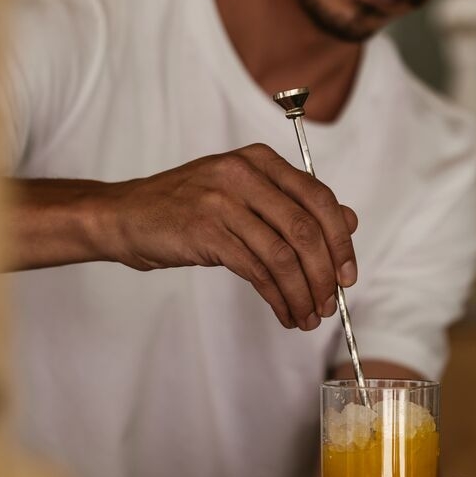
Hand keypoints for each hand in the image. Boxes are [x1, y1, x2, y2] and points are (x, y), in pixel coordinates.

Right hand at [101, 143, 357, 329]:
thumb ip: (294, 205)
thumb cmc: (187, 209)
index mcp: (260, 160)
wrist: (126, 216)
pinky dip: (277, 297)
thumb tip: (350, 222)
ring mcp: (223, 200)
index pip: (319, 198)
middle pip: (306, 229)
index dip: (341, 242)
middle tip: (330, 304)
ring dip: (302, 293)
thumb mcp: (245, 196)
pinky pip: (257, 270)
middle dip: (324, 274)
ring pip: (283, 255)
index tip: (348, 276)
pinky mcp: (205, 231)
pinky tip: (283, 311)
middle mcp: (244, 173)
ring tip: (308, 316)